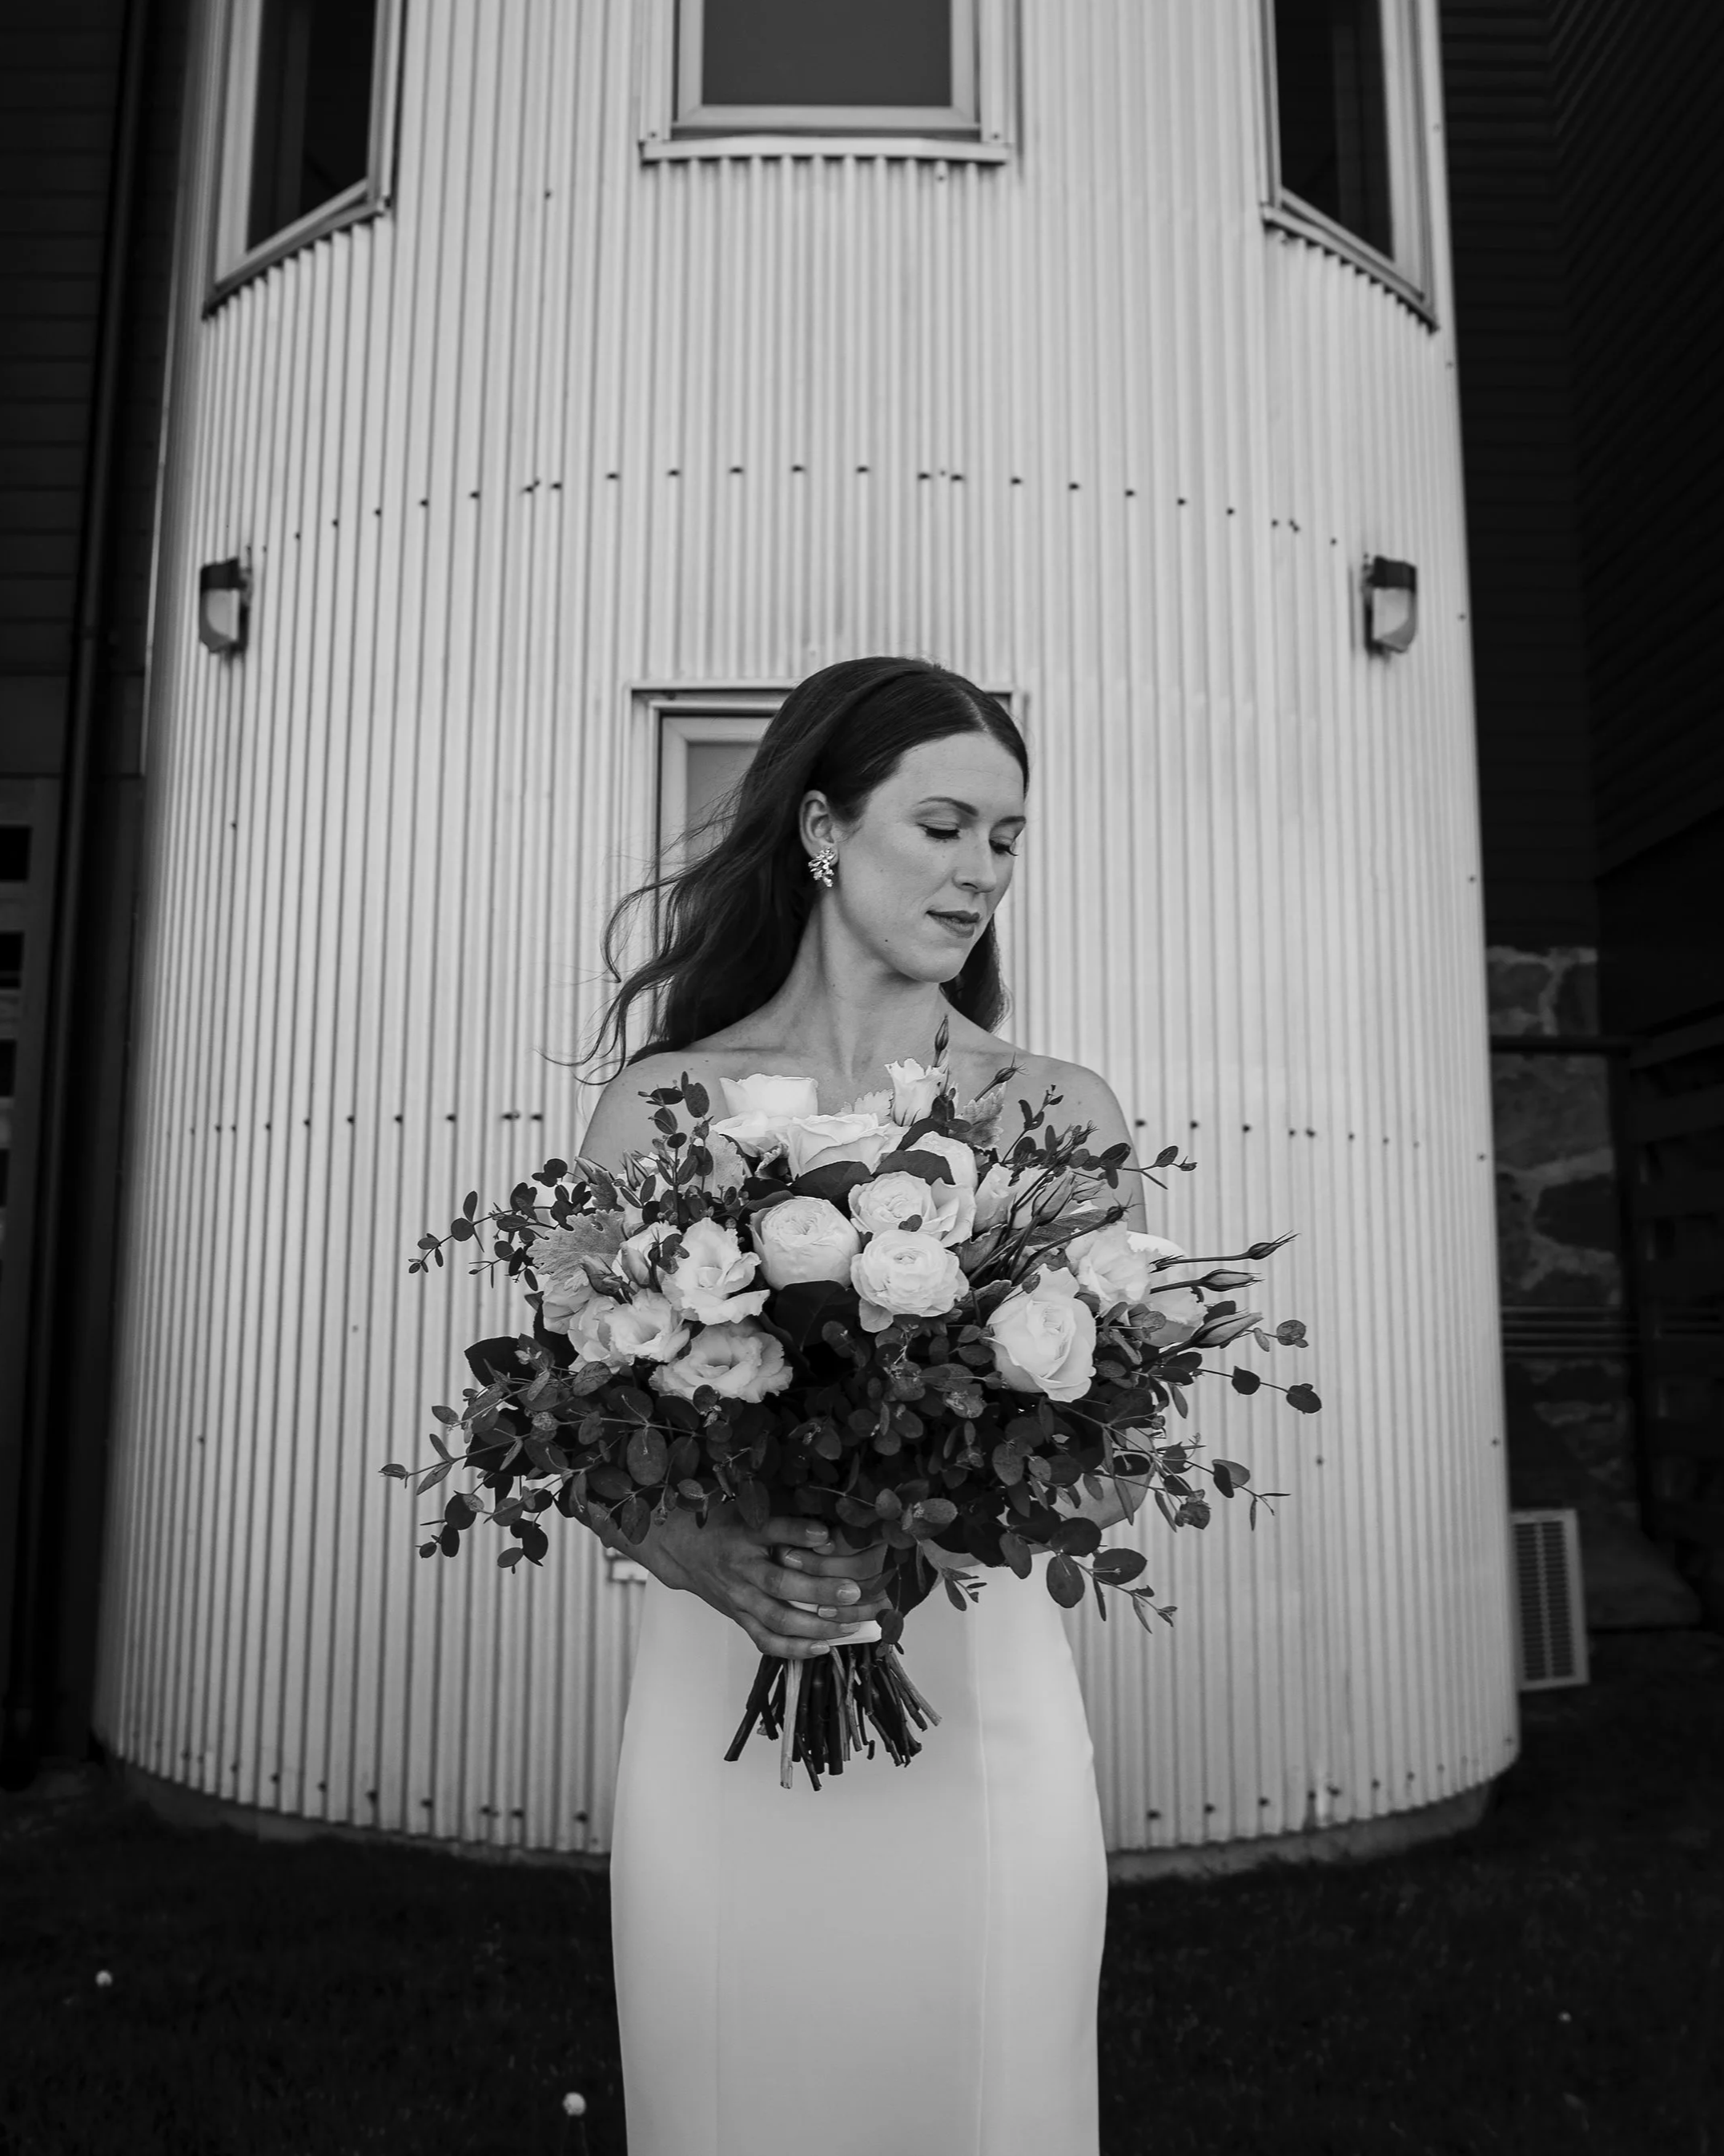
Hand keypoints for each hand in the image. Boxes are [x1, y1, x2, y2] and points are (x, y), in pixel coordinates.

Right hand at [638, 1503, 892, 1659]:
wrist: (684, 1549)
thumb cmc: (726, 1524)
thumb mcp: (748, 1509)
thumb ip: (782, 1515)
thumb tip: (829, 1522)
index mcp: (745, 1534)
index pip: (771, 1531)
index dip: (798, 1532)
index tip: (826, 1534)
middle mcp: (742, 1567)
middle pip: (780, 1583)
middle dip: (818, 1590)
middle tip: (852, 1592)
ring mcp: (739, 1597)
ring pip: (777, 1617)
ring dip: (814, 1625)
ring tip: (846, 1626)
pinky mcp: (739, 1617)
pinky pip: (765, 1639)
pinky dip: (794, 1648)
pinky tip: (822, 1647)